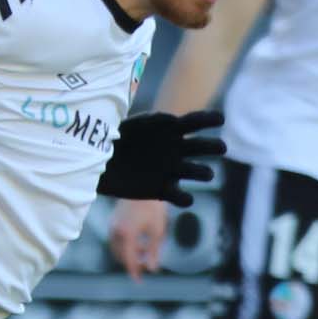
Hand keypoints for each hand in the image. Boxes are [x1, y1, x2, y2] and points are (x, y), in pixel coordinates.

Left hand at [96, 107, 223, 206]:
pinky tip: (184, 198)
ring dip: (203, 172)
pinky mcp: (161, 190)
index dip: (209, 119)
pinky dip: (184, 199)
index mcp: (169, 129)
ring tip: (206, 174)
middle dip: (213, 146)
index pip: (194, 122)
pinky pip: (179, 196)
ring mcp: (171, 170)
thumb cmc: (109, 138)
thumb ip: (142, 122)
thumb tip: (167, 119)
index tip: (220, 119)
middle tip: (221, 148)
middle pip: (202, 147)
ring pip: (196, 171)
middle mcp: (175, 149)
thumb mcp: (123, 123)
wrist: (97, 164)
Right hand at [108, 197, 171, 279]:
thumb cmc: (153, 206)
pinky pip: (117, 238)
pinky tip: (139, 240)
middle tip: (146, 265)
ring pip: (118, 248)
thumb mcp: (158, 230)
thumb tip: (152, 269)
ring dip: (129, 253)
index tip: (139, 281)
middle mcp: (116, 232)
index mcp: (127, 236)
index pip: (129, 260)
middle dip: (132, 263)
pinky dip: (126, 244)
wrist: (144, 183)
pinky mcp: (114, 220)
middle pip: (121, 256)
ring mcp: (113, 225)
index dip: (134, 272)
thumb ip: (153, 251)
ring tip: (145, 251)